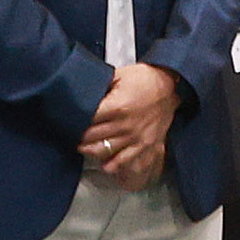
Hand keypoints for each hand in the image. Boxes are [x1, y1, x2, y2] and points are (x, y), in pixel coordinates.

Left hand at [79, 62, 184, 185]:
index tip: (69, 120)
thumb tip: (81, 93)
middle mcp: (125, 125)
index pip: (86, 120)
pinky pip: (124, 161)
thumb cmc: (144, 79)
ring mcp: (135, 137)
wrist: (171, 86)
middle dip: (78, 137)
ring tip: (82, 147)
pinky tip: (104, 162)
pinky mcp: (144, 145)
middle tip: (71, 134)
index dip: (74, 120)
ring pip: (104, 152)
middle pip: (91, 138)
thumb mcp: (118, 75)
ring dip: (89, 151)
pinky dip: (112, 165)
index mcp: (117, 106)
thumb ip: (100, 86)